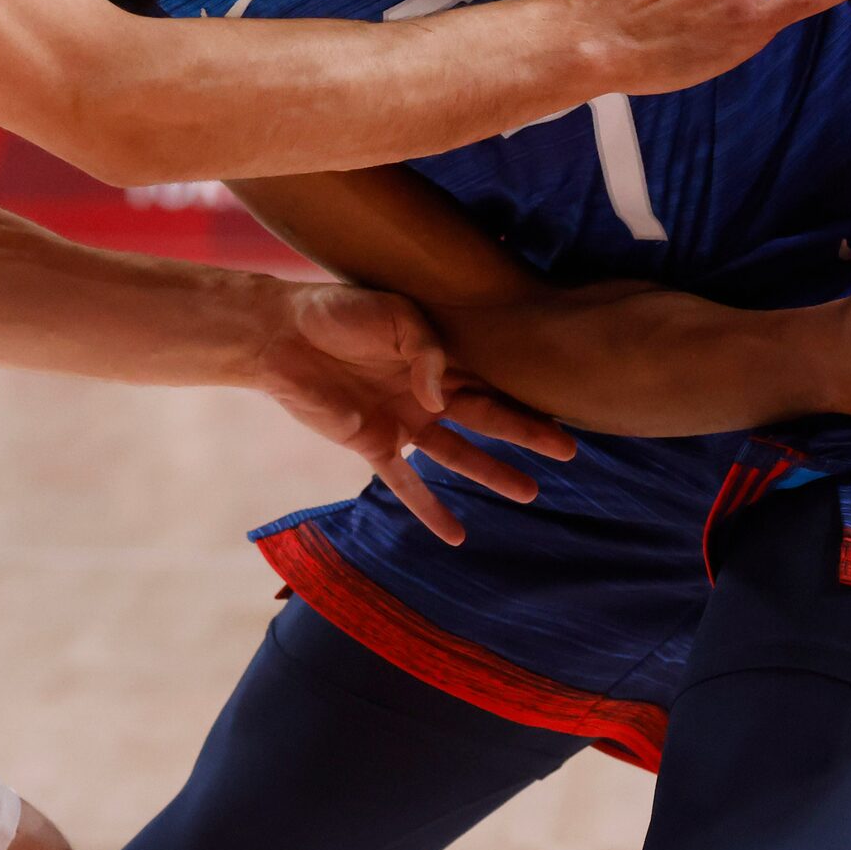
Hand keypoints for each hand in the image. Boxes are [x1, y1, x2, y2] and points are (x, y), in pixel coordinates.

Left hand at [251, 281, 578, 546]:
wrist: (282, 334)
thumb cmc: (338, 312)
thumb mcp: (393, 315)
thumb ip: (428, 352)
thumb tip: (442, 401)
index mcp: (438, 354)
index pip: (492, 374)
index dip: (527, 390)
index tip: (566, 403)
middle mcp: (427, 390)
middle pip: (487, 416)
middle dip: (527, 433)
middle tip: (568, 450)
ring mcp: (403, 420)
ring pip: (458, 454)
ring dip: (492, 473)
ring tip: (530, 493)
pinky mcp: (373, 444)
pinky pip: (406, 484)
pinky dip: (429, 510)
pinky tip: (456, 537)